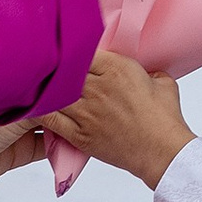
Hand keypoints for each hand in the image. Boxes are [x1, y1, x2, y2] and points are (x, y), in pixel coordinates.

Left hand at [46, 47, 192, 186]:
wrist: (162, 151)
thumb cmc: (165, 117)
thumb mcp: (163, 81)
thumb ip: (147, 70)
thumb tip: (144, 71)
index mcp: (118, 69)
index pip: (85, 51)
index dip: (76, 51)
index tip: (72, 52)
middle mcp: (98, 88)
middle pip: (65, 71)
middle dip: (57, 69)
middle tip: (50, 67)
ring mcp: (87, 112)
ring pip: (54, 94)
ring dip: (46, 90)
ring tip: (39, 87)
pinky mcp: (80, 135)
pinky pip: (51, 121)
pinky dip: (41, 114)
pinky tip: (36, 109)